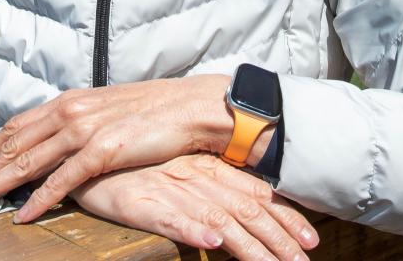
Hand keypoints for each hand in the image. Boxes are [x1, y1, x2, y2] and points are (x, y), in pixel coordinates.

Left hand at [0, 75, 234, 220]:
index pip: (20, 124)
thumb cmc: (152, 110)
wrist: (187, 106)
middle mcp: (70, 111)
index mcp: (70, 100)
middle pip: (16, 144)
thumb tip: (62, 133)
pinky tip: (23, 215)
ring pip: (30, 162)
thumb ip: (81, 119)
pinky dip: (40, 200)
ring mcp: (84, 130)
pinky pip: (63, 181)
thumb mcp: (107, 107)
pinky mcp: (102, 151)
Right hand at [71, 154, 317, 260]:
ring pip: (218, 220)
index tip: (311, 240)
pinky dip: (192, 231)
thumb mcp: (181, 173)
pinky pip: (170, 219)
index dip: (285, 218)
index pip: (255, 194)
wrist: (91, 154)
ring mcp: (170, 190)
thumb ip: (212, 187)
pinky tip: (210, 243)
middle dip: (278, 240)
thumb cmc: (138, 167)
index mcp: (208, 168)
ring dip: (249, 246)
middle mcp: (196, 177)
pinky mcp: (141, 203)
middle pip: (245, 211)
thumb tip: (246, 210)